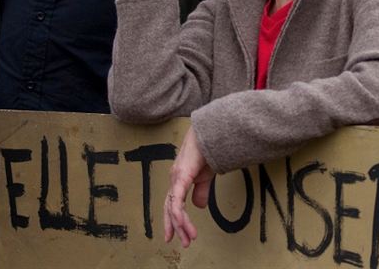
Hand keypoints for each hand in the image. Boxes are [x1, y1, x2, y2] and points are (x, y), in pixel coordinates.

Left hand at [163, 128, 214, 248]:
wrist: (209, 135)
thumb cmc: (207, 152)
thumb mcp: (205, 177)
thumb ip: (201, 191)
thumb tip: (198, 206)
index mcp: (179, 180)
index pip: (173, 204)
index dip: (173, 220)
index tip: (177, 236)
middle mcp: (174, 179)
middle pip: (169, 208)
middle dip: (174, 227)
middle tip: (183, 243)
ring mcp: (176, 178)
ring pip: (173, 207)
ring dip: (180, 225)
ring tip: (187, 239)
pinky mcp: (181, 176)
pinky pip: (177, 200)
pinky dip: (179, 214)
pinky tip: (182, 224)